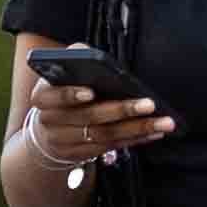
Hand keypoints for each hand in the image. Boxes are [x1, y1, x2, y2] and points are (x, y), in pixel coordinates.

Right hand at [20, 68, 170, 177]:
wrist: (49, 128)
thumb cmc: (63, 92)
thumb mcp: (62, 73)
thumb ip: (74, 59)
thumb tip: (87, 52)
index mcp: (42, 97)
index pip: (52, 96)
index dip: (69, 95)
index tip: (91, 92)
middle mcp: (50, 121)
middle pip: (88, 117)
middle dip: (122, 110)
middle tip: (149, 104)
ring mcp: (64, 141)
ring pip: (103, 135)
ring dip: (137, 128)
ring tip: (163, 122)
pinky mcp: (79, 155)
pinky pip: (110, 147)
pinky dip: (135, 139)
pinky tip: (154, 132)